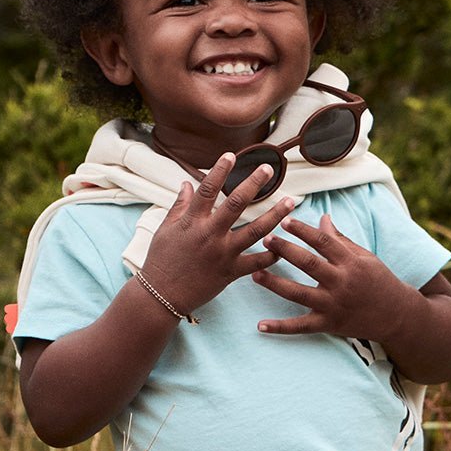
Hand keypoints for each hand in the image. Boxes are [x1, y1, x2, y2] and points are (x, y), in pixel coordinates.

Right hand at [140, 153, 296, 315]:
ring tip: (290, 202)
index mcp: (191, 222)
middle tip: (268, 169)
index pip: (207, 190)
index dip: (219, 171)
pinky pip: (256, 262)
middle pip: (235, 204)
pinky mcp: (230, 272)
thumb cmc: (160, 261)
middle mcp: (209, 235)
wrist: (160, 295)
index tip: (231, 156)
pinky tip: (284, 245)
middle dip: (253, 184)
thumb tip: (187, 184)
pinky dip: (272, 255)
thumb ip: (179, 206)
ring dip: (275, 215)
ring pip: (255, 231)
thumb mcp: (165, 230)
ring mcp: (222, 254)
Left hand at [253, 214, 405, 339]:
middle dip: (286, 250)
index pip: (324, 242)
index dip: (303, 231)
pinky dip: (279, 328)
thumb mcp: (363, 257)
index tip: (284, 220)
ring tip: (254, 274)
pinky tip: (259, 325)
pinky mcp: (328, 324)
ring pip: (299, 293)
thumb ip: (339, 239)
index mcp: (350, 263)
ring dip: (274, 284)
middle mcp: (341, 283)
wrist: (397, 315)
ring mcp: (333, 305)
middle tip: (265, 239)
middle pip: (309, 264)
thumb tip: (322, 217)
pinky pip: (300, 327)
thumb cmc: (378, 280)